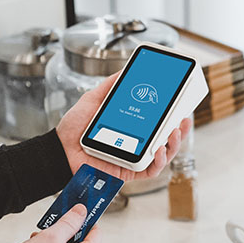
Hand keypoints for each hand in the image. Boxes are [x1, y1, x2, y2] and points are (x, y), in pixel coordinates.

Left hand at [56, 72, 192, 179]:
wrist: (59, 149)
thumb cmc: (75, 129)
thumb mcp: (93, 100)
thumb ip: (110, 86)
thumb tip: (125, 70)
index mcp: (132, 127)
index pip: (158, 121)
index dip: (172, 115)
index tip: (181, 104)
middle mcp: (137, 143)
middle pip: (166, 138)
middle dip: (180, 129)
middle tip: (183, 118)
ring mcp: (134, 158)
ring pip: (164, 154)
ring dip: (173, 143)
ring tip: (174, 131)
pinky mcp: (130, 172)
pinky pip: (151, 170)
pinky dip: (159, 161)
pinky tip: (158, 149)